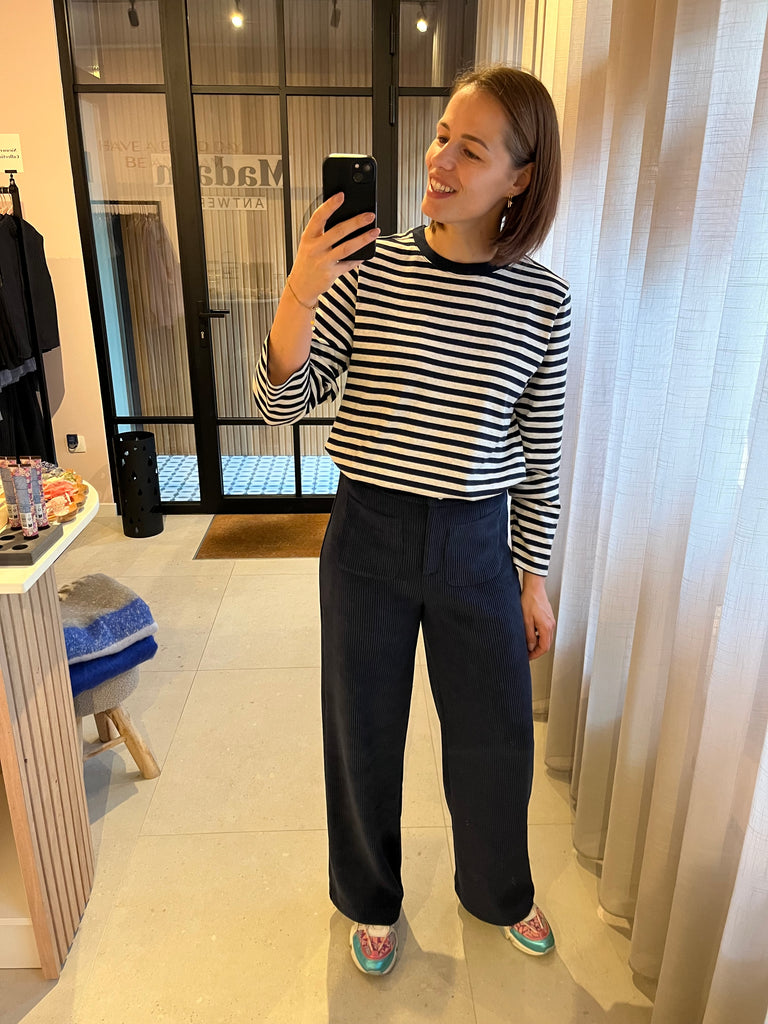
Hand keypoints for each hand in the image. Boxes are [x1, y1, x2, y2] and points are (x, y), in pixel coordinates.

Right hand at [287, 193, 379, 308]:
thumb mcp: (308, 244)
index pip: (318, 217)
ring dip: (363, 239)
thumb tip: (345, 219)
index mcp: (308, 237)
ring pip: (346, 248)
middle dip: (356, 222)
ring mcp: (323, 262)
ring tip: (375, 232)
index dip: (330, 205)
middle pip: (338, 231)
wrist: (300, 286)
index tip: (341, 195)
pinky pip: (348, 264)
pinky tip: (367, 252)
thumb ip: (322, 232)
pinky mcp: (330, 274)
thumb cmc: (307, 262)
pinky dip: (359, 258)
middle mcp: (315, 248)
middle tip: (369, 215)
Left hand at [520, 573, 555, 660]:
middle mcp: (551, 625)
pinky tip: (530, 634)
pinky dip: (538, 636)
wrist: (534, 587)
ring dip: (537, 643)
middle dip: (536, 651)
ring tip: (526, 644)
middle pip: (546, 644)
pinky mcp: (548, 618)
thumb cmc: (530, 600)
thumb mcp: (526, 620)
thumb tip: (530, 647)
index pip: (544, 647)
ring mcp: (550, 621)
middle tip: (526, 653)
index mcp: (546, 627)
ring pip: (546, 638)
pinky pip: (545, 631)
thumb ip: (529, 635)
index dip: (535, 654)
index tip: (527, 657)